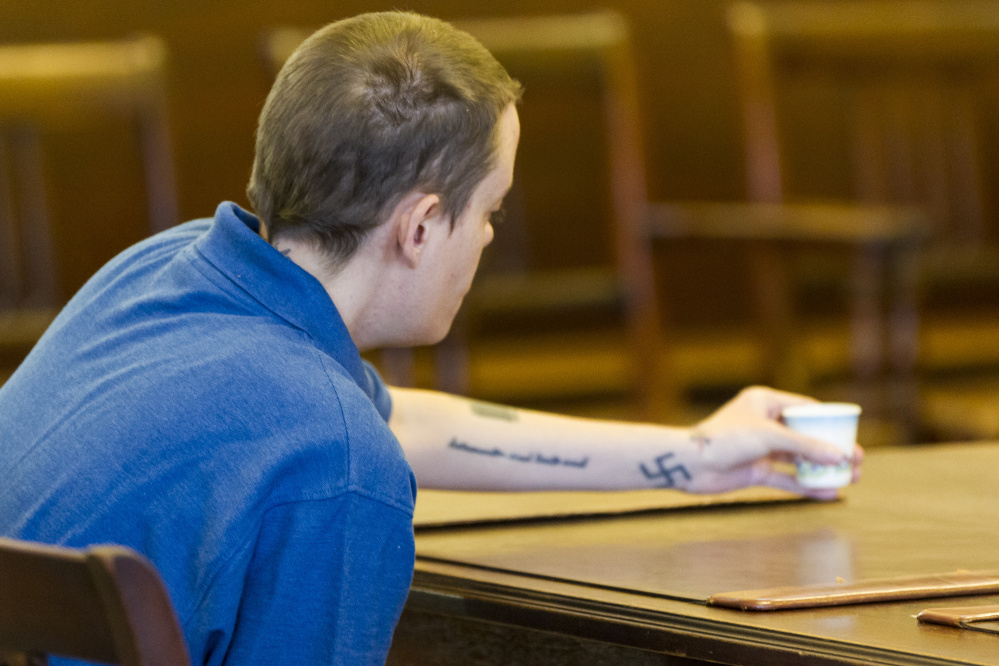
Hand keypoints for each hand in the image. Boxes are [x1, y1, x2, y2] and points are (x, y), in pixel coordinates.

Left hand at [683, 386, 862, 499]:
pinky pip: (786, 478)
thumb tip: (840, 456)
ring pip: (799, 458)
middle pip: (806, 435)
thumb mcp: (768, 436)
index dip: (830, 422)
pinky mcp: (755, 470)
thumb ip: (805, 446)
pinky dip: (806, 485)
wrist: (690, 464)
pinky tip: (829, 493)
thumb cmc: (724, 439)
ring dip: (823, 468)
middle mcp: (764, 423)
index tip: (852, 434)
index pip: (805, 408)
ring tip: (851, 477)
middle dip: (832, 448)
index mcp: (764, 402)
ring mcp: (761, 448)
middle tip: (857, 460)